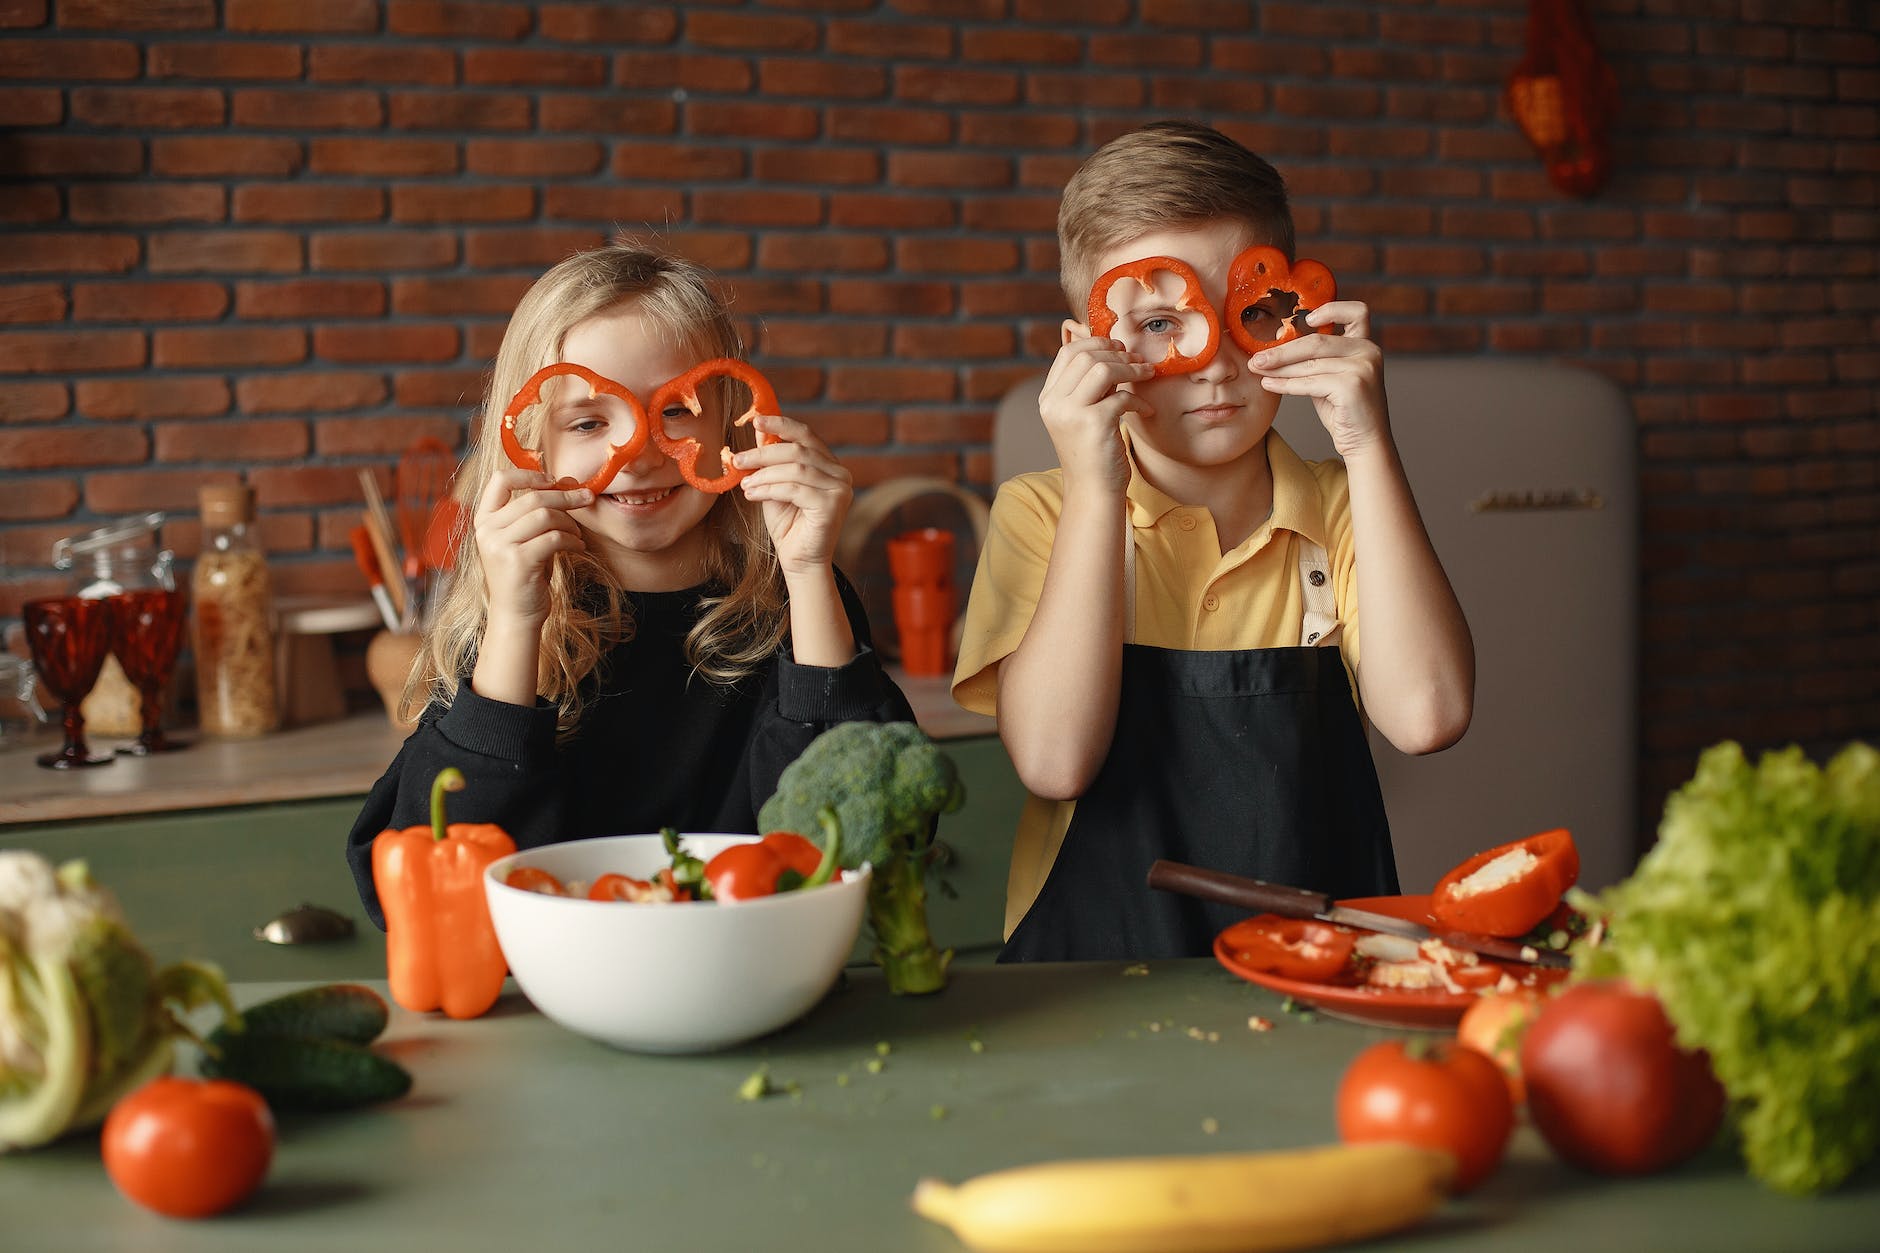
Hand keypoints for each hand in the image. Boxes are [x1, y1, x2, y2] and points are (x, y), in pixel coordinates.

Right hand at [472, 466, 590, 625]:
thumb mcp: (525, 538)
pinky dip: (573, 540)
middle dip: (566, 496)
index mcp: (484, 519)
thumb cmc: (525, 573)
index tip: (555, 480)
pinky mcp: (519, 562)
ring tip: (578, 534)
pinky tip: (578, 547)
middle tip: (587, 497)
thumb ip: (538, 511)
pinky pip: (555, 538)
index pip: (500, 479)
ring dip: (570, 522)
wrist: (516, 615)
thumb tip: (570, 482)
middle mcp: (487, 530)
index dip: (530, 474)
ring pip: (545, 515)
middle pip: (533, 497)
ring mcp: (500, 546)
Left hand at [734, 412, 851, 577]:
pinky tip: (753, 495)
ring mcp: (840, 488)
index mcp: (828, 464)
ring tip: (744, 484)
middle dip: (763, 454)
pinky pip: (795, 489)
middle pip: (798, 450)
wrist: (798, 560)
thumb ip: (770, 459)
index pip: (806, 435)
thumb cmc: (787, 524)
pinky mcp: (834, 504)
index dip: (781, 424)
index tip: (755, 419)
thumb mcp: (773, 484)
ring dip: (764, 474)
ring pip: (796, 469)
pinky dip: (770, 489)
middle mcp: (840, 473)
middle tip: (737, 459)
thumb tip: (758, 429)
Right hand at [1038, 335, 1154, 494]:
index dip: (1096, 342)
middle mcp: (1054, 404)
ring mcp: (1071, 414)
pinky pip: (1122, 397)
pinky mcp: (1093, 425)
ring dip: (1131, 368)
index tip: (1119, 348)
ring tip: (1147, 374)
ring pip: (1103, 369)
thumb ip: (1089, 386)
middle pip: (1086, 356)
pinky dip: (1139, 401)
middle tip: (1138, 361)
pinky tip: (1147, 411)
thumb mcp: (1082, 415)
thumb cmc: (1093, 453)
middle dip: (1117, 353)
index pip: (1068, 353)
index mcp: (1048, 398)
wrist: (1093, 492)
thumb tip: (1113, 352)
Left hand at [1250, 301, 1387, 458]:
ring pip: (1310, 363)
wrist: (1364, 443)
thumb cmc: (1344, 411)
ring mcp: (1363, 367)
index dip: (1332, 309)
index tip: (1306, 319)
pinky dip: (1286, 384)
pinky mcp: (1353, 386)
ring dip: (1279, 368)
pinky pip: (1310, 382)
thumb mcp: (1331, 378)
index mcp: (1365, 345)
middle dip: (1282, 351)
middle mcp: (1368, 351)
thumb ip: (1316, 360)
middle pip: (1316, 343)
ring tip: (1257, 370)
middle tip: (1257, 358)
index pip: (1357, 312)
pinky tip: (1269, 385)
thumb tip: (1275, 351)